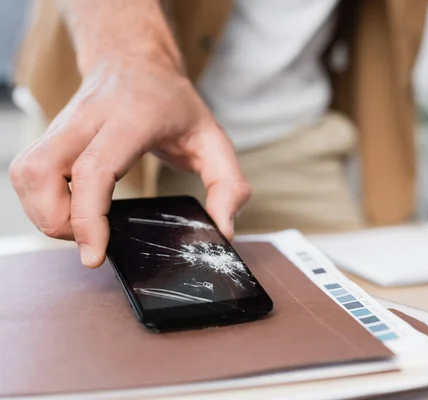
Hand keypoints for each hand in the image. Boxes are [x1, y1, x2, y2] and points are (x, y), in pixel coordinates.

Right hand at [9, 60, 250, 267]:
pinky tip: (71, 210)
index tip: (94, 253)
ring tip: (82, 227)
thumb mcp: (215, 139)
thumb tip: (223, 229)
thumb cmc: (174, 103)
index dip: (87, 217)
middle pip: (42, 172)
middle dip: (57, 222)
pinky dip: (40, 201)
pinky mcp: (49, 134)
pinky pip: (28, 172)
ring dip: (44, 213)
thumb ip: (229, 185)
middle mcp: (88, 119)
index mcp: (132, 119)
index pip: (93, 170)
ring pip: (26, 173)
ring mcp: (62, 124)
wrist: (135, 60)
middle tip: (91, 240)